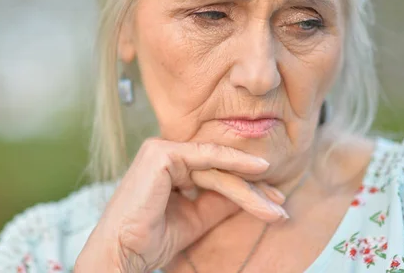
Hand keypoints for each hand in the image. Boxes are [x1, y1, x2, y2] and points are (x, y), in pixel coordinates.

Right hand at [75, 137, 287, 271]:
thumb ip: (219, 203)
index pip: (213, 173)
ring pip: (215, 166)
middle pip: (217, 170)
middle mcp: (163, 155)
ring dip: (247, 187)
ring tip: (274, 205)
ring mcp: (160, 151)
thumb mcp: (195, 219)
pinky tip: (257, 170)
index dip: (244, 187)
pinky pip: (207, 159)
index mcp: (167, 169)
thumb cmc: (149, 240)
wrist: (123, 253)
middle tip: (279, 204)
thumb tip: (252, 192)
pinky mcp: (161, 154)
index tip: (273, 202)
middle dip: (251, 188)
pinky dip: (233, 165)